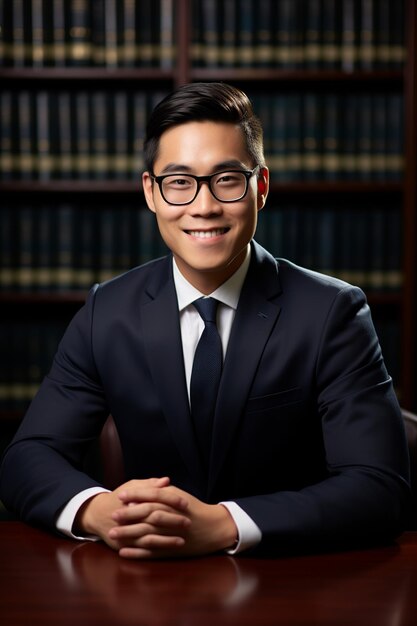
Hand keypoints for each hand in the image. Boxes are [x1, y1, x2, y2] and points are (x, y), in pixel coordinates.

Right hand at [74, 477, 189, 552]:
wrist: (97, 515)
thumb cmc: (119, 498)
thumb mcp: (132, 486)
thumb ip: (149, 484)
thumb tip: (167, 481)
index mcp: (133, 498)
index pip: (155, 498)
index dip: (171, 500)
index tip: (186, 502)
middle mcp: (129, 516)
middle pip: (154, 518)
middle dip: (172, 520)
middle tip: (189, 522)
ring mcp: (127, 532)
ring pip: (149, 537)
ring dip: (167, 539)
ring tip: (183, 540)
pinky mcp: (125, 545)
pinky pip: (143, 550)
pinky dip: (156, 549)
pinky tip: (169, 549)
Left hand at [112, 483, 237, 558]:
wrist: (213, 528)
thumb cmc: (193, 509)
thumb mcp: (178, 496)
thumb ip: (161, 492)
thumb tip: (142, 493)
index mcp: (174, 502)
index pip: (151, 496)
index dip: (135, 495)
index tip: (120, 495)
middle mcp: (172, 518)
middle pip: (147, 515)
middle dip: (128, 515)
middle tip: (112, 515)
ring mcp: (171, 535)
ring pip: (147, 534)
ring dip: (129, 534)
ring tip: (113, 534)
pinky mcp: (171, 550)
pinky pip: (152, 552)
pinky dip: (137, 553)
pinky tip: (123, 552)